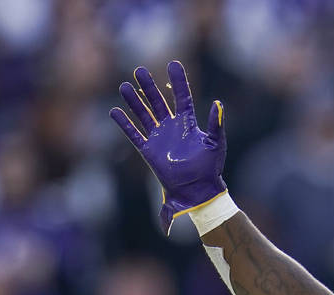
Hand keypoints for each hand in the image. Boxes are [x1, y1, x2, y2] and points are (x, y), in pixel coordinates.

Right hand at [110, 61, 226, 232]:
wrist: (198, 191)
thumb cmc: (210, 168)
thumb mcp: (215, 143)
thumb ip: (216, 124)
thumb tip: (218, 103)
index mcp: (188, 124)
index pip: (182, 97)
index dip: (178, 81)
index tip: (173, 64)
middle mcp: (172, 128)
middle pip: (158, 102)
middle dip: (148, 87)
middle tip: (139, 70)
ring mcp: (159, 139)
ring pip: (144, 115)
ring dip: (134, 101)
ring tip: (124, 86)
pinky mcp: (149, 151)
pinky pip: (134, 134)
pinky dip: (124, 124)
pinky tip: (114, 111)